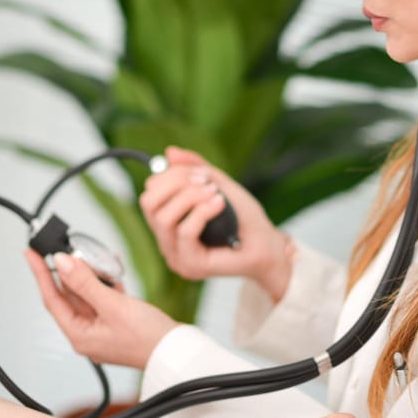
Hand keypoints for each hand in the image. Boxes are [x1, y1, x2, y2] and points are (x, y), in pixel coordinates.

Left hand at [24, 249, 177, 368]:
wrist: (177, 352)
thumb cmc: (148, 338)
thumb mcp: (113, 306)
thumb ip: (85, 283)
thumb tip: (62, 262)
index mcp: (79, 335)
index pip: (52, 299)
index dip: (40, 274)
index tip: (30, 253)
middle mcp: (87, 333)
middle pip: (69, 295)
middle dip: (70, 271)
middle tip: (66, 248)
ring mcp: (102, 328)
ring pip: (88, 294)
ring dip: (90, 274)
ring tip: (95, 257)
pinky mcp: (117, 322)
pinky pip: (104, 297)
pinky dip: (106, 282)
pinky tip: (112, 268)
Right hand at [141, 146, 292, 299]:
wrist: (268, 245)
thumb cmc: (244, 218)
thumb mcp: (218, 184)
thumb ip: (195, 168)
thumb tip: (169, 152)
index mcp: (168, 225)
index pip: (149, 196)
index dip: (169, 176)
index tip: (199, 173)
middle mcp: (167, 242)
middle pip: (149, 204)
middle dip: (176, 183)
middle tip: (205, 181)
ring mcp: (176, 256)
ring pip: (163, 218)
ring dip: (190, 197)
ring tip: (215, 193)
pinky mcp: (191, 265)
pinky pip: (184, 232)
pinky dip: (202, 212)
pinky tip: (219, 204)